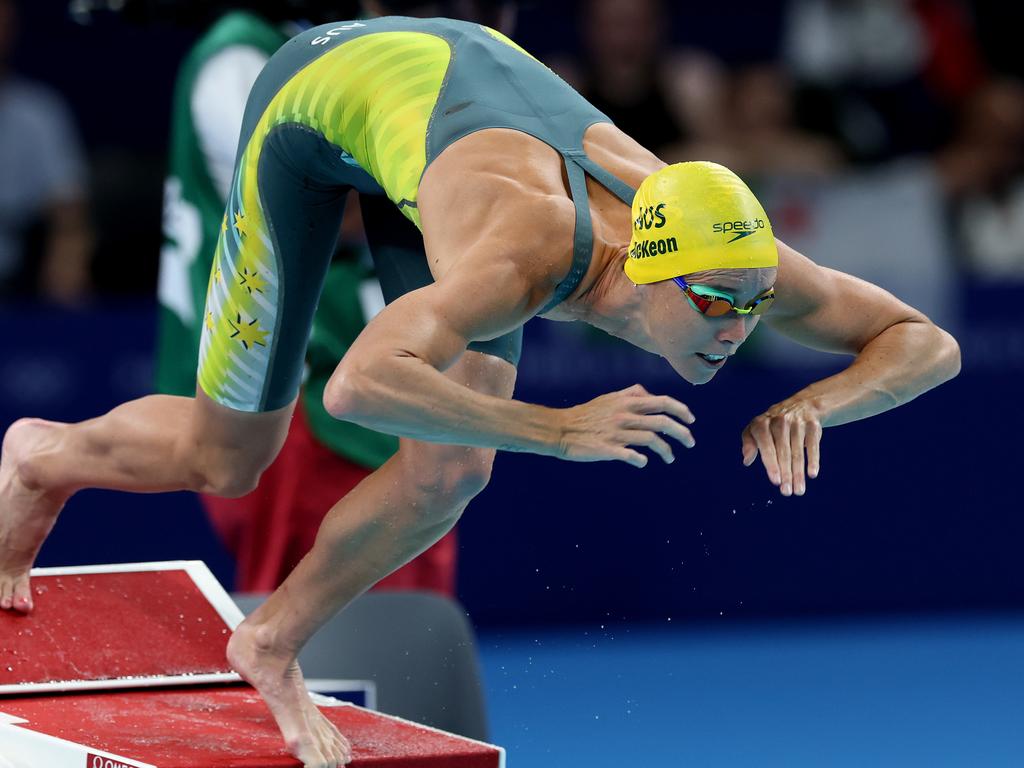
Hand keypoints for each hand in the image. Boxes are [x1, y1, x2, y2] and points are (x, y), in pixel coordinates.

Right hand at [557, 384, 695, 466]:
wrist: (560, 429)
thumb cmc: (586, 414)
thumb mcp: (609, 399)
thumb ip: (630, 394)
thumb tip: (649, 395)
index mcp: (627, 401)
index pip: (663, 401)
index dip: (681, 410)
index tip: (691, 420)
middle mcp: (625, 415)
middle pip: (663, 422)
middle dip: (682, 433)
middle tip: (691, 442)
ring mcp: (617, 432)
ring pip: (652, 440)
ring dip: (666, 450)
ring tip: (670, 458)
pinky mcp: (608, 449)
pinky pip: (632, 455)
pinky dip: (641, 460)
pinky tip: (643, 462)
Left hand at [741, 398, 822, 495]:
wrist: (801, 406)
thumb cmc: (772, 425)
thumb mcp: (756, 429)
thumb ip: (749, 443)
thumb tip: (746, 460)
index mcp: (762, 423)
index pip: (765, 445)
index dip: (770, 464)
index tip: (775, 481)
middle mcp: (779, 422)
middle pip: (783, 452)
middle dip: (786, 474)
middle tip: (787, 492)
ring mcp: (797, 423)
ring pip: (798, 452)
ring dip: (798, 473)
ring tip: (798, 490)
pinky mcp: (813, 426)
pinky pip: (813, 446)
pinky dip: (813, 461)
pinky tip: (812, 474)